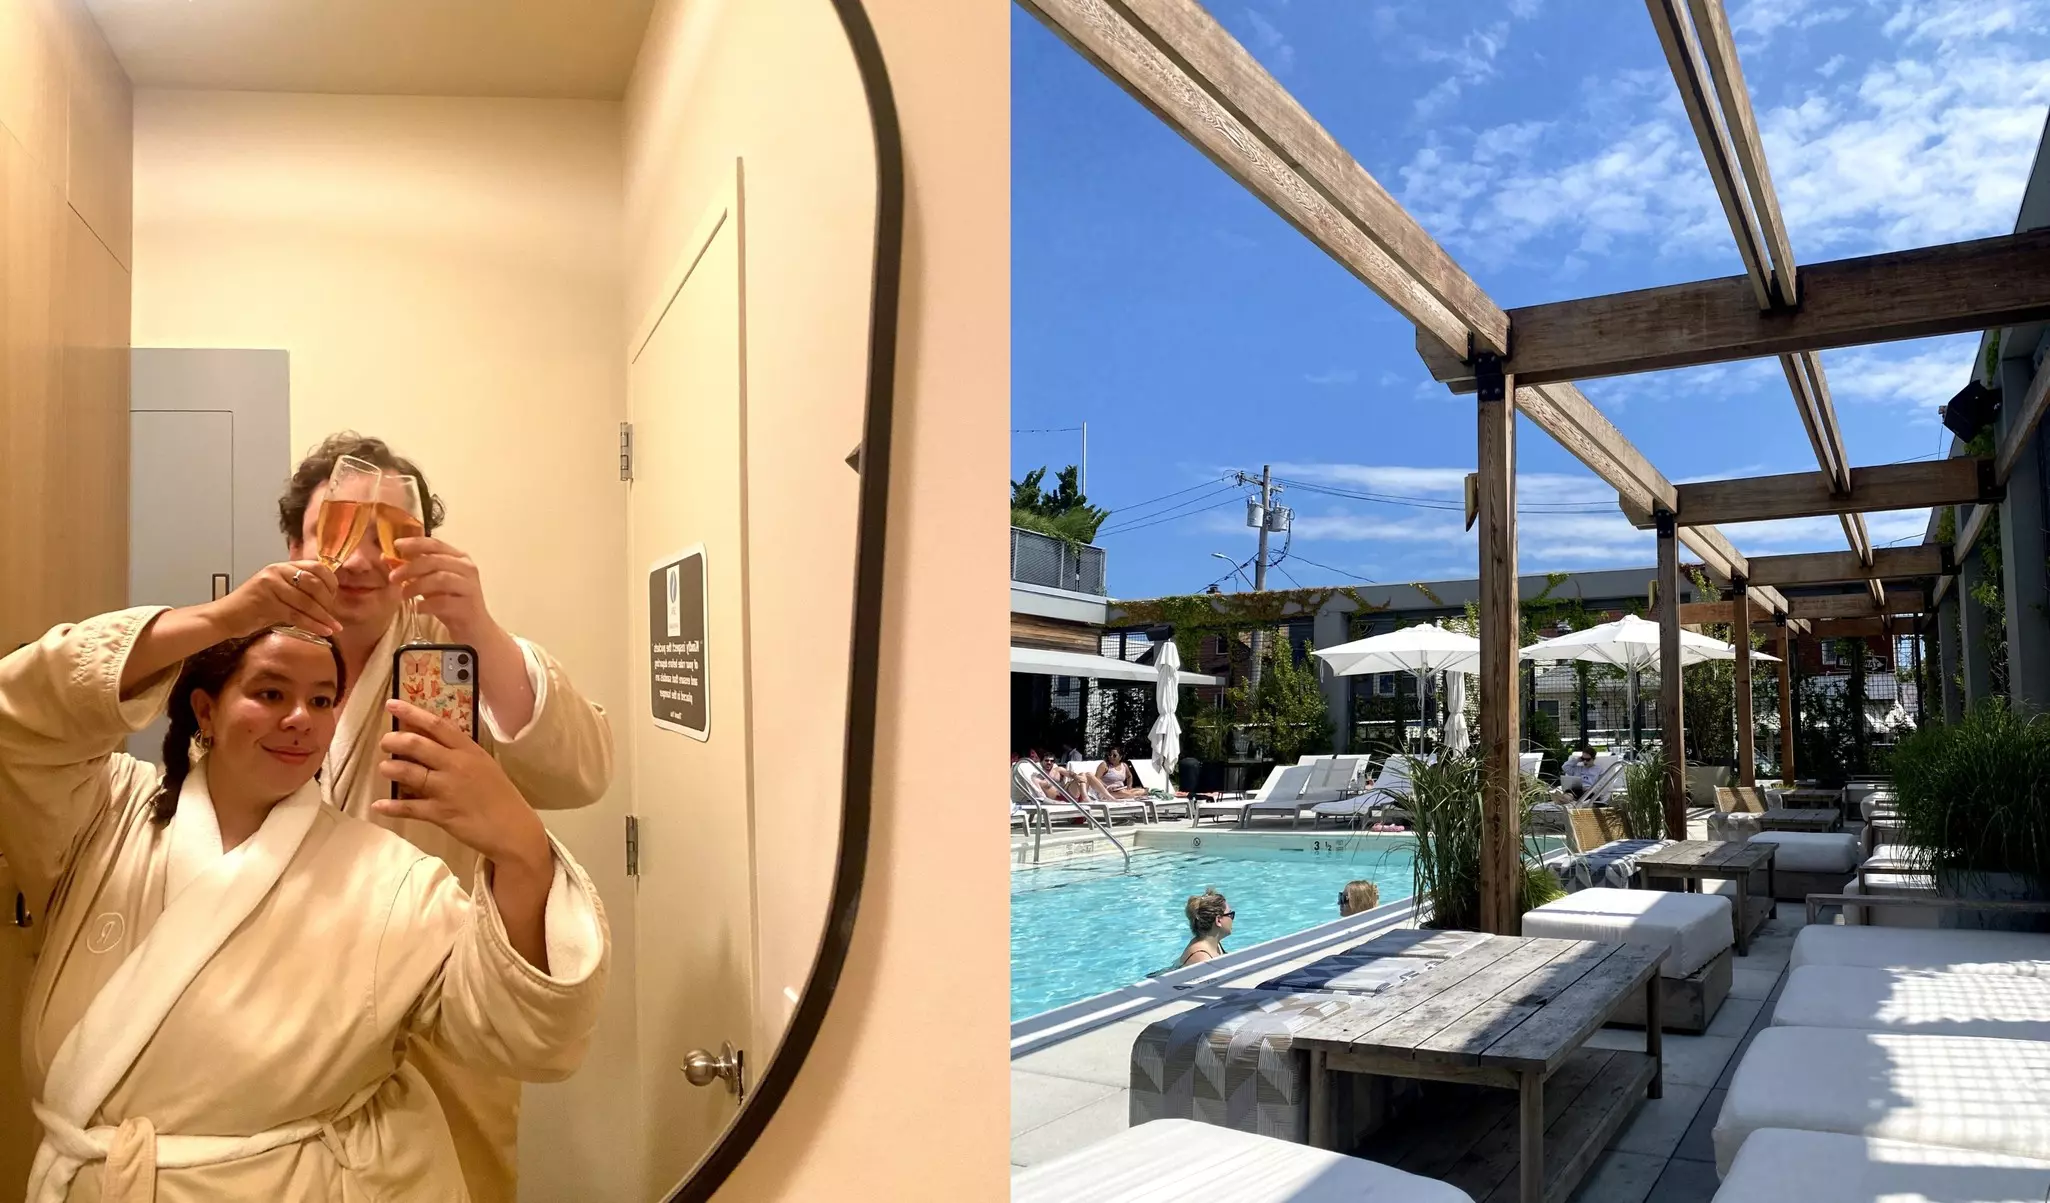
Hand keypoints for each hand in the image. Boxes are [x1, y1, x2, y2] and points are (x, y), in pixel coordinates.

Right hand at [204, 561, 340, 637]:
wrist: (224, 617)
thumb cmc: (254, 607)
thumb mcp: (278, 592)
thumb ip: (299, 591)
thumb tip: (328, 599)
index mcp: (283, 566)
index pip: (317, 567)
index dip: (331, 582)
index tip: (335, 598)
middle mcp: (277, 572)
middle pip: (315, 584)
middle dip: (328, 602)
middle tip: (333, 616)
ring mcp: (271, 586)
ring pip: (307, 601)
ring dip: (323, 617)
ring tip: (334, 627)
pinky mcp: (266, 602)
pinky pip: (296, 615)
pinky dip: (313, 624)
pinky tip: (323, 631)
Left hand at [372, 700, 550, 871]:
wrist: (513, 829)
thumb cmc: (500, 796)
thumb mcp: (484, 766)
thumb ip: (459, 755)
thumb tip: (430, 745)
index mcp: (469, 751)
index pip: (437, 725)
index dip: (412, 713)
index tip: (391, 705)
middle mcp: (456, 765)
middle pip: (417, 745)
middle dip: (394, 741)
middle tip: (385, 743)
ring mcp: (447, 789)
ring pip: (409, 772)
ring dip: (390, 768)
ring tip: (383, 768)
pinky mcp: (441, 813)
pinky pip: (409, 808)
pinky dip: (391, 807)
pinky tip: (379, 805)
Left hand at [390, 537, 495, 641]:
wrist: (473, 628)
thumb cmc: (451, 602)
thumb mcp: (433, 582)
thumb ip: (416, 569)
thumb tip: (388, 558)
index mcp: (459, 558)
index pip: (435, 544)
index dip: (415, 543)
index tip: (396, 545)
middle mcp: (467, 568)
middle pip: (435, 560)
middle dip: (410, 567)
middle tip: (393, 577)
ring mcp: (469, 586)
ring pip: (440, 579)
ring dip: (417, 586)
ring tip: (403, 595)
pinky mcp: (468, 606)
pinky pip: (443, 602)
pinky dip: (426, 605)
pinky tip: (417, 609)